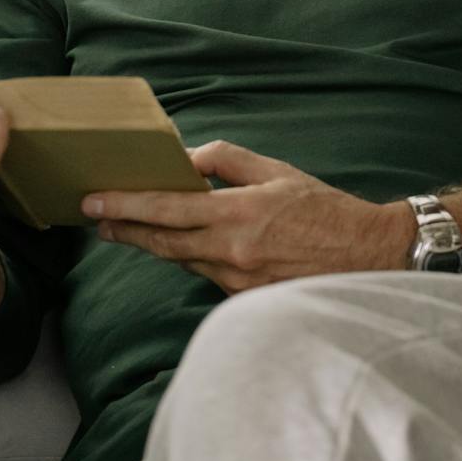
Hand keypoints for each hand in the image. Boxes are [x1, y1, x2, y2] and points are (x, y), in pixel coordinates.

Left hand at [84, 139, 411, 293]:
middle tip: (96, 219)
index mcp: (238, 213)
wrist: (366, 255)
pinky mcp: (244, 298)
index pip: (167, 210)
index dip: (126, 207)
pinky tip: (182, 245)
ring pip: (181, 259)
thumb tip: (186, 161)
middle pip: (162, 242)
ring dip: (154, 243)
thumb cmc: (324, 209)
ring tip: (128, 228)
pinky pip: (206, 274)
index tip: (95, 202)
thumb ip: (227, 161)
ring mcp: (236, 280)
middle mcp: (232, 251)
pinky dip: (191, 256)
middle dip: (125, 229)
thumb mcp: (276, 170)